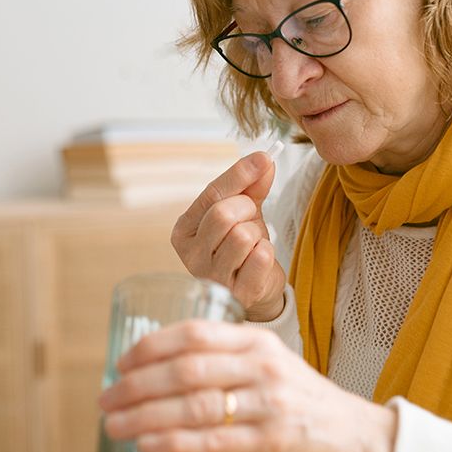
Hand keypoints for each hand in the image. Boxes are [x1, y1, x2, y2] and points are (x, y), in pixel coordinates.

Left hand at [97, 320, 396, 451]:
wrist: (353, 433)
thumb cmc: (298, 398)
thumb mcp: (268, 362)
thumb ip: (224, 358)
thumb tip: (157, 368)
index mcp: (256, 341)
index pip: (194, 334)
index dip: (150, 348)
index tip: (120, 363)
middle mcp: (262, 367)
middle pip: (186, 370)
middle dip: (136, 385)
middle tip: (106, 398)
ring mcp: (268, 404)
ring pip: (193, 406)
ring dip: (145, 416)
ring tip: (116, 425)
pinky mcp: (271, 441)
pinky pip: (212, 442)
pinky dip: (173, 443)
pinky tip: (148, 446)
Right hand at [172, 151, 284, 321]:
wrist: (256, 287)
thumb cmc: (243, 247)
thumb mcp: (243, 211)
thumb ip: (250, 185)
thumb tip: (263, 160)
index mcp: (185, 231)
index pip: (211, 194)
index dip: (239, 174)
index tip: (263, 158)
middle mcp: (192, 256)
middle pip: (223, 214)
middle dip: (247, 209)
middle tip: (251, 218)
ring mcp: (213, 278)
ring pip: (242, 236)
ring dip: (258, 234)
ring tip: (254, 243)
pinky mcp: (238, 294)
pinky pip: (260, 258)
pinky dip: (267, 252)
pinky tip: (260, 261)